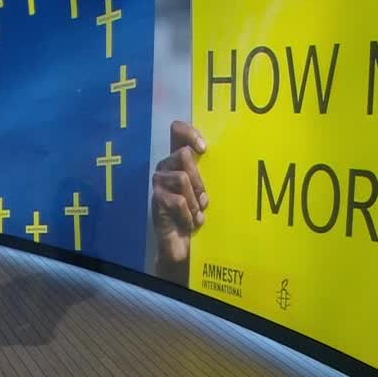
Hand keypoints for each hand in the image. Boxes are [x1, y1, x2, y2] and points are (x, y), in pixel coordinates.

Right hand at [151, 121, 208, 281]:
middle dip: (199, 179)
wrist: (183, 245)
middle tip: (204, 201)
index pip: (176, 132)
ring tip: (198, 215)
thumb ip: (206, 173)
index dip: (189, 133)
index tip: (204, 148)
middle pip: (183, 155)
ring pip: (181, 177)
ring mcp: (159, 183)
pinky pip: (178, 200)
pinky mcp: (156, 200)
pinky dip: (188, 214)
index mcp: (178, 160)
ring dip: (195, 200)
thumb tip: (221, 154)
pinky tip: (190, 223)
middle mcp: (165, 167)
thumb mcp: (204, 190)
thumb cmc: (196, 214)